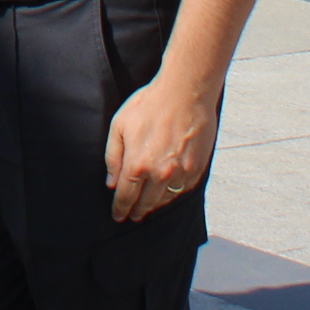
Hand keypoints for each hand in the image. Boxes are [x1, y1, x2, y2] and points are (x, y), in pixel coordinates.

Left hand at [104, 72, 219, 221]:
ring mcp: (181, 172)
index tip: (118, 216)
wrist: (185, 92)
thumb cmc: (150, 105)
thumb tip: (112, 182)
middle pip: (146, 202)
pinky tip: (167, 192)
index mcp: (138, 164)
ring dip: (155, 205)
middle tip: (132, 217)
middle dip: (137, 211)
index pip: (126, 196)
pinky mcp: (197, 168)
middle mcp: (160, 173)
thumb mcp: (120, 125)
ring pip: (166, 199)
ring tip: (148, 207)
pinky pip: (183, 189)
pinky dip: (173, 193)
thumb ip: (113, 157)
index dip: (120, 208)